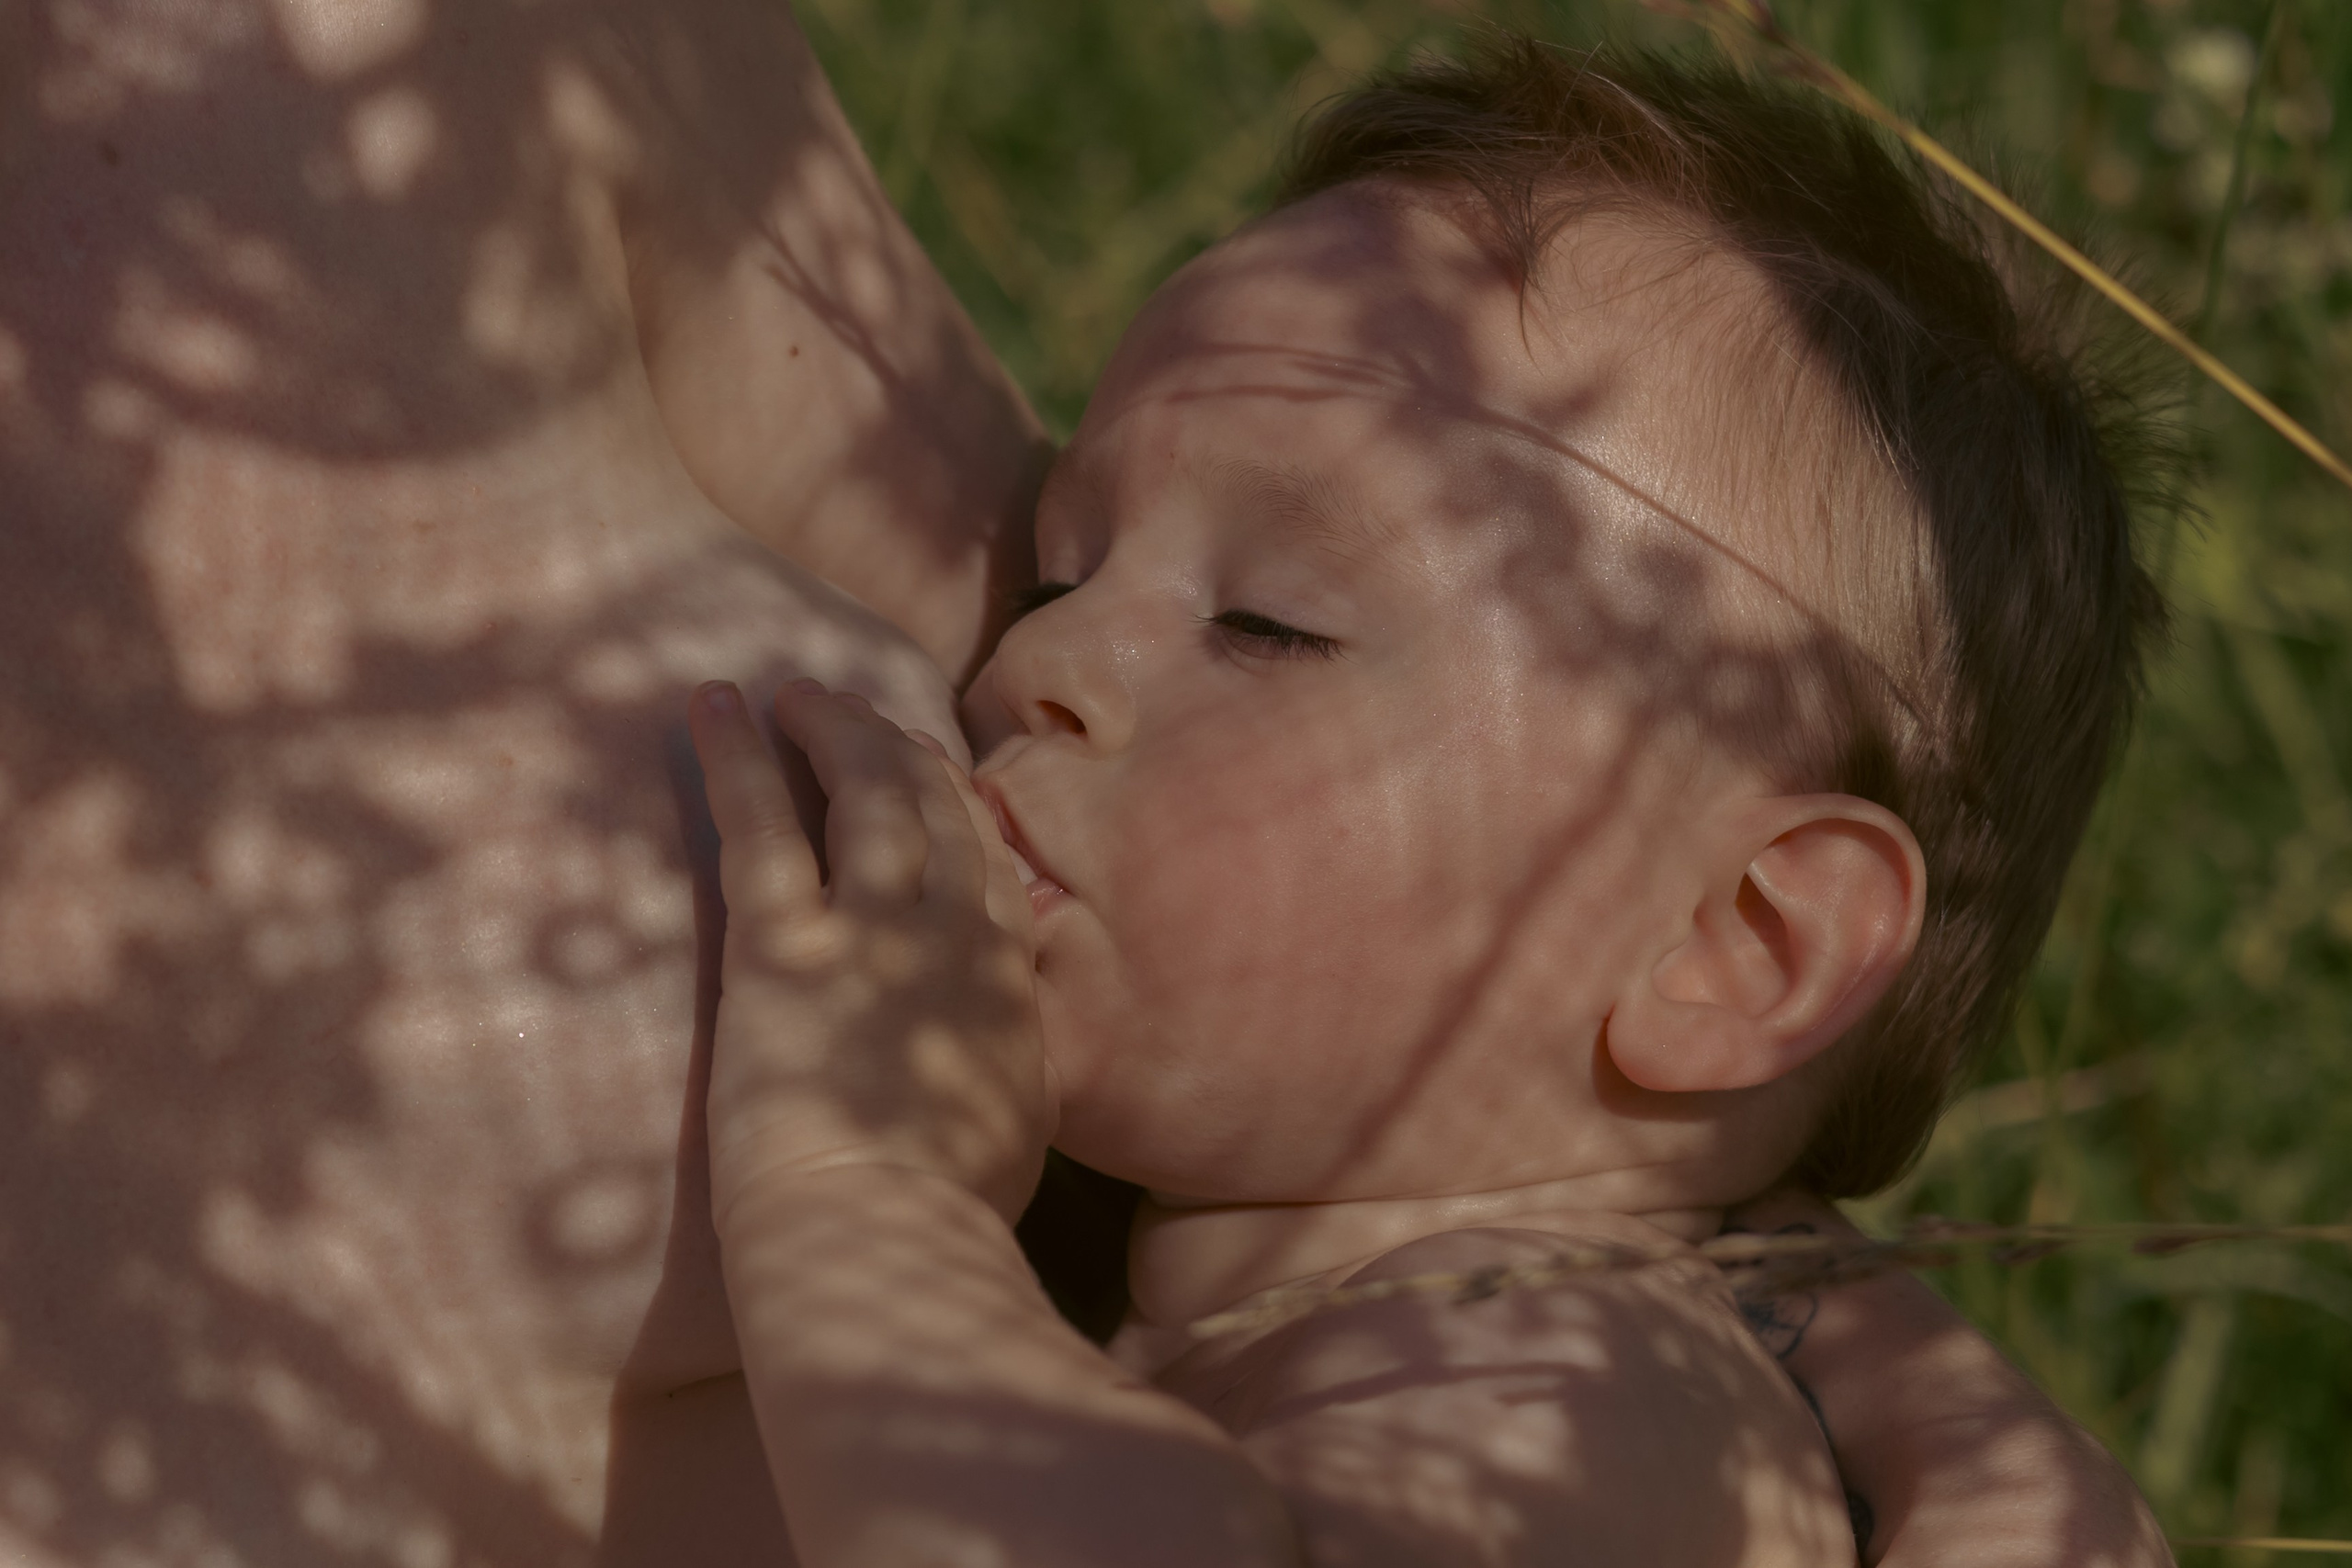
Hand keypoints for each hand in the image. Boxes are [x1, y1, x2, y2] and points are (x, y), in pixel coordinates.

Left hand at [687, 678, 1053, 1227]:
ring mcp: (875, 935)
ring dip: (833, 728)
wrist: (884, 1245)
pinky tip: (715, 702)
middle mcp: (954, 936)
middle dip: (894, 745)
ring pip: (865, 795)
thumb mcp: (1018, 1125)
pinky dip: (736, 757)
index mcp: (1009, 981)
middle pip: (935, 806)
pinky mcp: (786, 949)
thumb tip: (1005, 1044)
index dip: (955, 798)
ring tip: (796, 690)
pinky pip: (760, 827)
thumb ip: (1011, 1059)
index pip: (988, 858)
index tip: (924, 763)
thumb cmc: (945, 1217)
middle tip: (851, 709)